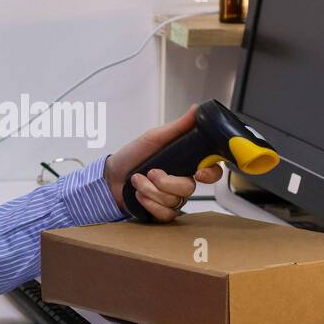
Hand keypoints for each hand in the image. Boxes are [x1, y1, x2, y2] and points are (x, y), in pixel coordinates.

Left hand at [104, 104, 222, 221]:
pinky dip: (149, 204)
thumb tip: (196, 109)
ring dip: (151, 190)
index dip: (211, 173)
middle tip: (151, 172)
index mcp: (185, 163)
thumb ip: (177, 127)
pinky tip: (139, 195)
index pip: (212, 170)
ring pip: (175, 201)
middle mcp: (181, 181)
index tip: (199, 172)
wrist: (111, 176)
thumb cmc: (132, 155)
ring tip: (138, 180)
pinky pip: (166, 214)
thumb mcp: (154, 137)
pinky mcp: (162, 212)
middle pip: (190, 188)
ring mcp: (173, 198)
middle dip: (166, 182)